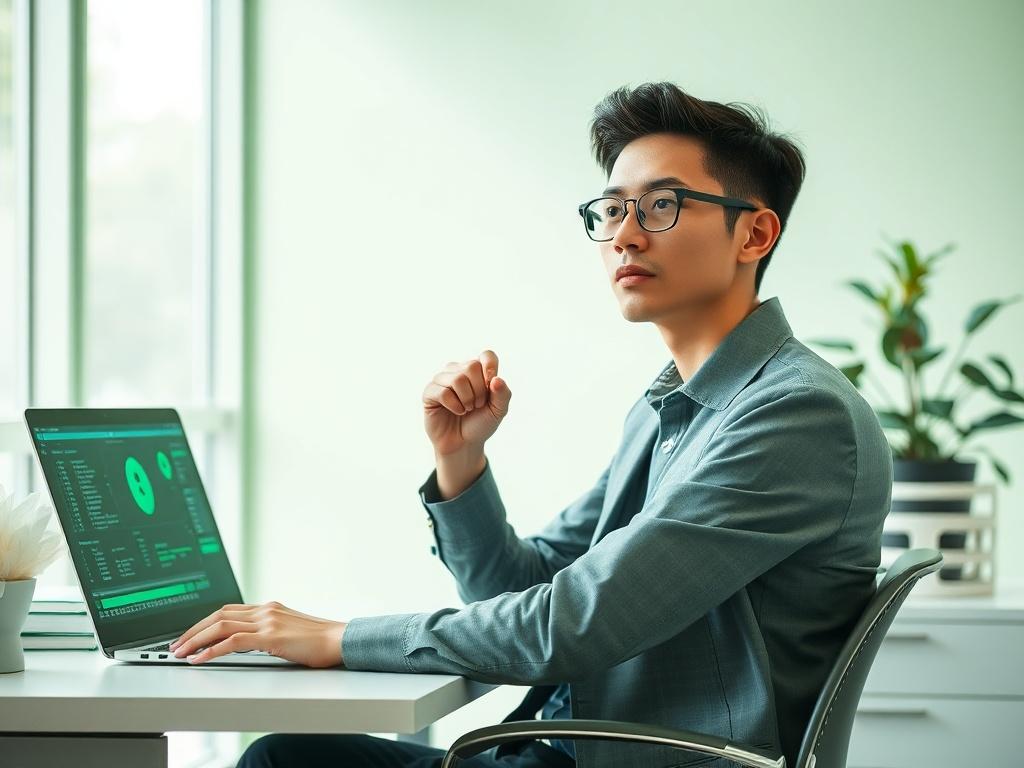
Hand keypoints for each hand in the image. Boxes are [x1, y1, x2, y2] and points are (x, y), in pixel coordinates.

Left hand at [168, 601, 346, 666]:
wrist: (340, 641)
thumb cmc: (320, 641)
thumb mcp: (290, 632)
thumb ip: (269, 632)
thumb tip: (250, 643)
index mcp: (269, 608)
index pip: (228, 611)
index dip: (205, 622)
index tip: (191, 635)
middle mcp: (266, 610)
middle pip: (219, 615)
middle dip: (193, 630)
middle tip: (177, 645)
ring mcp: (268, 621)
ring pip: (220, 626)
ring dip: (196, 639)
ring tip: (181, 652)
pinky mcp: (271, 637)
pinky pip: (233, 642)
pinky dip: (212, 650)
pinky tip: (200, 659)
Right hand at [423, 349, 511, 455]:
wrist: (464, 444)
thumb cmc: (480, 424)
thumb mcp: (498, 411)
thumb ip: (503, 395)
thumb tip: (496, 379)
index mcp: (478, 371)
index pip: (487, 355)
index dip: (490, 368)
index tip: (491, 387)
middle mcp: (459, 370)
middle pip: (472, 366)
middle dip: (479, 391)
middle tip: (477, 405)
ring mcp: (442, 380)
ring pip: (457, 378)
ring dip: (467, 399)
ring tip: (467, 409)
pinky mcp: (430, 392)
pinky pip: (443, 392)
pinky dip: (454, 406)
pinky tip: (457, 412)